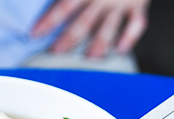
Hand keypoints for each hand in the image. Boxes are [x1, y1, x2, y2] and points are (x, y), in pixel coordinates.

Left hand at [31, 0, 150, 57]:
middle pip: (84, 23)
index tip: (35, 33)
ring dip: (98, 45)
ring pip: (109, 28)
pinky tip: (120, 50)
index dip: (49, 21)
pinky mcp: (138, 4)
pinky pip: (137, 24)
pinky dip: (130, 38)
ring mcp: (122, 3)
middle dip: (68, 40)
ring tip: (88, 58)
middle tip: (55, 53)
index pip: (65, 6)